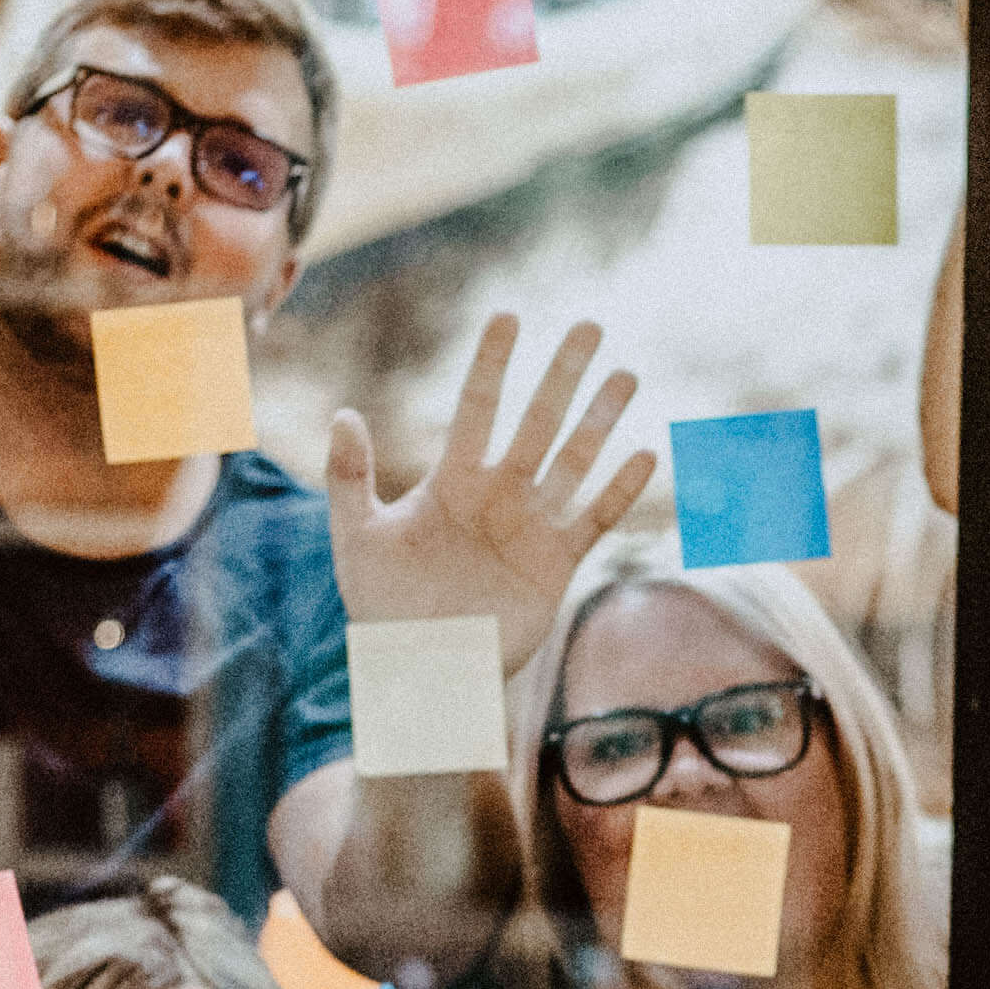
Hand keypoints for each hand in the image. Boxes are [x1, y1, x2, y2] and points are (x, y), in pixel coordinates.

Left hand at [318, 312, 655, 672]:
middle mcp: (498, 494)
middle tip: (588, 325)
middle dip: (562, 375)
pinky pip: (594, 519)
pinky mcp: (556, 564)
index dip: (492, 364)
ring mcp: (531, 527)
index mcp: (452, 481)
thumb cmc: (383, 609)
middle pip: (537, 421)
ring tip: (625, 375)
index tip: (508, 317)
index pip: (477, 408)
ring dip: (600, 420)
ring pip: (574, 460)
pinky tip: (643, 455)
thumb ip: (350, 477)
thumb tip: (345, 413)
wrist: (422, 671)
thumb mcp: (357, 538)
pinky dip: (619, 490)